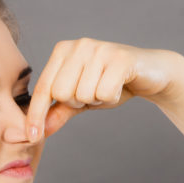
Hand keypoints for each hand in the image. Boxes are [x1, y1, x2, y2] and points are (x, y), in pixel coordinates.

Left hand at [24, 39, 181, 140]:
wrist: (152, 73)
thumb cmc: (113, 83)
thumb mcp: (82, 99)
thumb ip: (59, 111)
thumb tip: (39, 130)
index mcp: (63, 50)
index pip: (44, 87)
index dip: (36, 114)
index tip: (31, 137)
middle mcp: (79, 45)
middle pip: (62, 93)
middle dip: (78, 102)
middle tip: (94, 93)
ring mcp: (99, 49)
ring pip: (84, 95)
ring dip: (98, 100)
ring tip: (109, 87)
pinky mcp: (120, 58)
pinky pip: (105, 93)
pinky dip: (113, 98)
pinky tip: (121, 86)